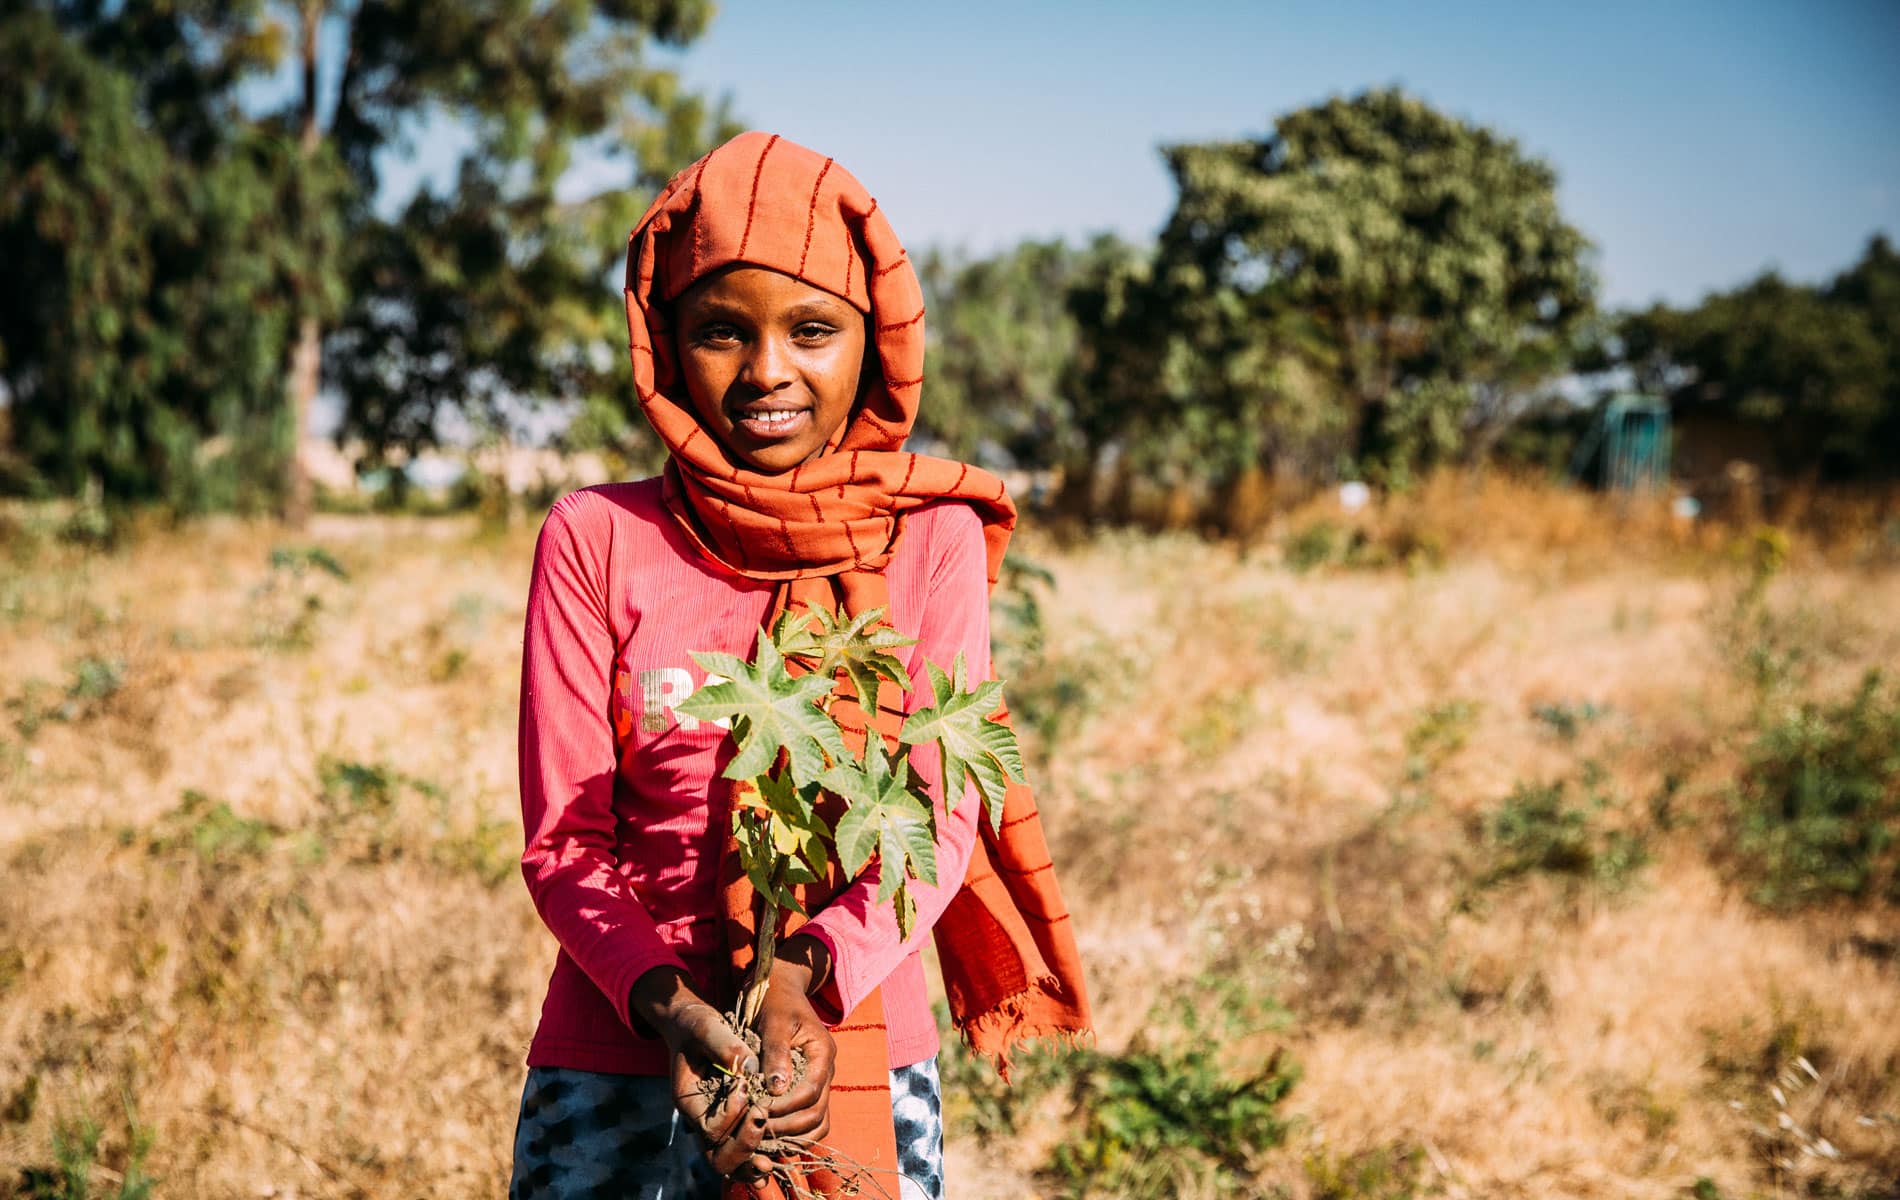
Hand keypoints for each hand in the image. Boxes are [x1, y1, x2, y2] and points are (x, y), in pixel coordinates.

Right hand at [629, 968, 767, 1177]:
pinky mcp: (729, 1120)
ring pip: (729, 1160)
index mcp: (689, 1099)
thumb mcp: (707, 1027)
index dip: (732, 1113)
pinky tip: (774, 1156)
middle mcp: (700, 1118)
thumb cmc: (697, 1024)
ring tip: (770, 1164)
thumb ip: (726, 1047)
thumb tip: (752, 1068)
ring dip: (750, 1161)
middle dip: (744, 1146)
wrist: (691, 1025)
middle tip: (764, 1126)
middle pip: (718, 1155)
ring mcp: (714, 1123)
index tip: (746, 1086)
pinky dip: (755, 1156)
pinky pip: (741, 1148)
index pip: (711, 1127)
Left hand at [756, 936, 837, 1154]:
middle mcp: (825, 1070)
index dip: (785, 1108)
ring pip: (817, 1121)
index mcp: (822, 1053)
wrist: (779, 986)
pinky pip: (808, 1116)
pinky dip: (793, 1130)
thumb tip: (777, 1089)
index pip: (810, 1093)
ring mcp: (818, 1079)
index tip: (757, 1112)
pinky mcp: (806, 1085)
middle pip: (816, 1113)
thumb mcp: (773, 1021)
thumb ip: (776, 1052)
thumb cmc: (774, 999)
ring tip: (762, 1136)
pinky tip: (769, 1131)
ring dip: (792, 1134)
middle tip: (756, 1129)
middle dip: (787, 1126)